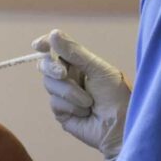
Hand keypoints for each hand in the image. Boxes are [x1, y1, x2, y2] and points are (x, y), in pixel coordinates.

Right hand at [33, 29, 130, 160]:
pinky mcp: (61, 112)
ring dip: (70, 92)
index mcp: (79, 62)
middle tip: (63, 73)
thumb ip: (74, 52)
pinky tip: (85, 113)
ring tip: (89, 102)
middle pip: (45, 65)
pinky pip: (55, 103)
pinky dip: (71, 106)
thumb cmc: (117, 95)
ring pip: (50, 84)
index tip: (38, 44)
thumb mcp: (98, 69)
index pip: (56, 48)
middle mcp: (69, 76)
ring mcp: (64, 95)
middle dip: (51, 68)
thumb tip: (53, 34)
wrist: (121, 126)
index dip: (45, 44)